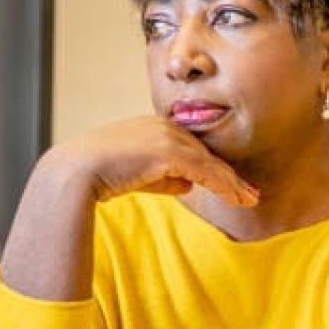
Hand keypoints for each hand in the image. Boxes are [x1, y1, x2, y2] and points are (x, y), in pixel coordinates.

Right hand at [48, 116, 258, 206]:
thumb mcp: (139, 175)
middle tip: (251, 193)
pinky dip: (224, 186)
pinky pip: (206, 172)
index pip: (196, 150)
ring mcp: (170, 137)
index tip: (233, 185)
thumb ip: (165, 177)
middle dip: (231, 177)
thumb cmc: (101, 174)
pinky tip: (236, 198)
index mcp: (159, 127)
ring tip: (249, 200)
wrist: (77, 171)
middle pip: (209, 155)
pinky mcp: (171, 152)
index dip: (216, 169)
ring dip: (232, 185)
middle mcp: (168, 127)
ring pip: (212, 164)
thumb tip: (189, 185)